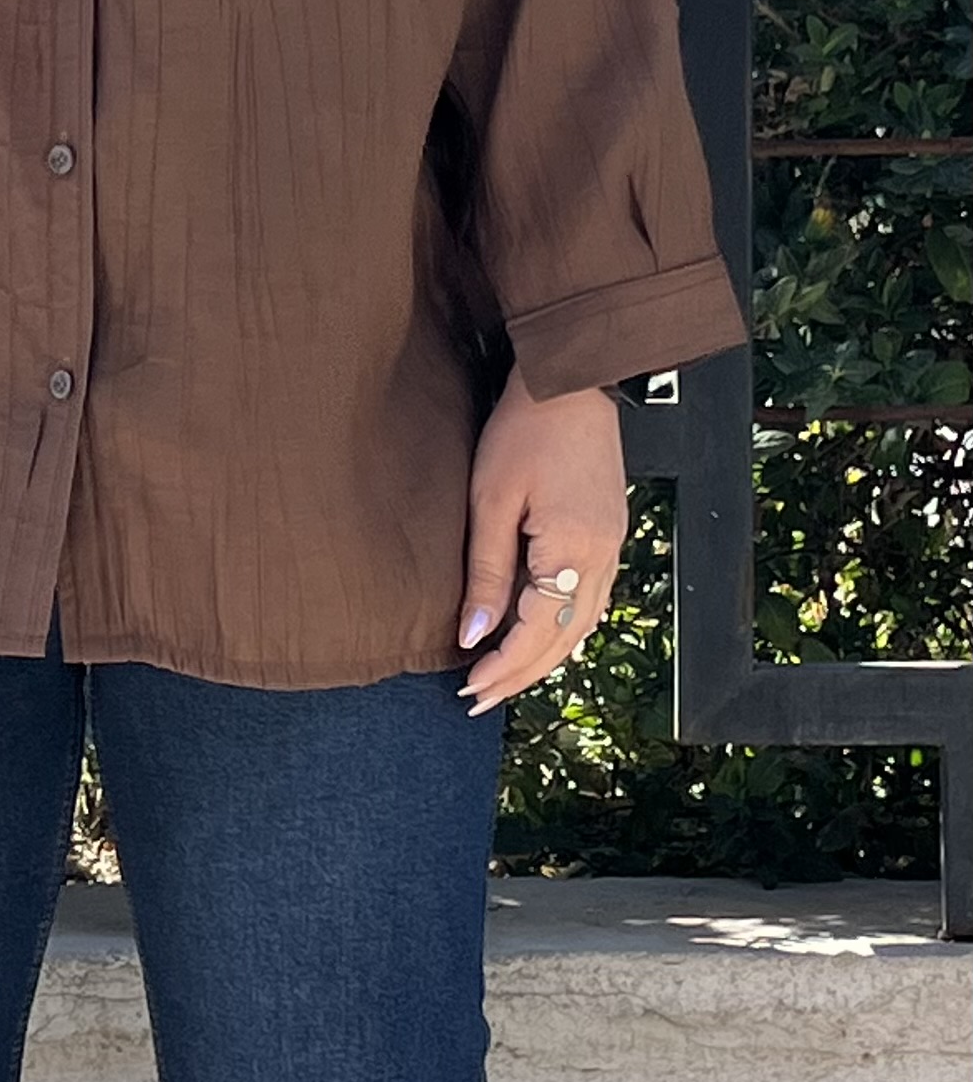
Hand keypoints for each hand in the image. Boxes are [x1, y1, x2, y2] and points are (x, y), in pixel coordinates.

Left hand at [456, 369, 628, 716]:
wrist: (570, 382)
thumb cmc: (526, 430)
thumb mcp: (491, 502)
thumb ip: (487, 574)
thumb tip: (475, 635)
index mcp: (572, 551)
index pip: (536, 632)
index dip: (502, 666)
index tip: (469, 687)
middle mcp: (602, 557)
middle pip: (563, 639)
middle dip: (521, 674)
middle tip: (480, 699)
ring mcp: (611, 547)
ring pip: (581, 625)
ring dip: (544, 657)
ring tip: (506, 679)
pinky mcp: (609, 534)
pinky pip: (591, 600)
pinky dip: (564, 629)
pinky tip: (543, 639)